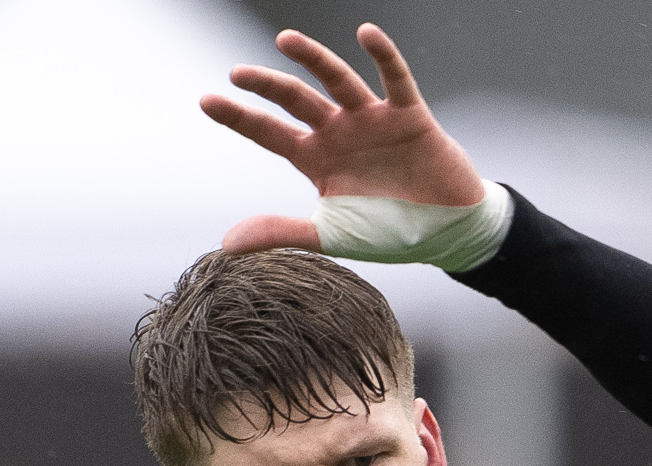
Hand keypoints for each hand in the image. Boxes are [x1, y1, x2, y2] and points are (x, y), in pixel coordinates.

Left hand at [201, 25, 486, 252]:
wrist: (446, 233)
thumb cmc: (390, 232)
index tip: (206, 101)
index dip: (239, 117)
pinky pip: (395, 79)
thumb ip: (281, 232)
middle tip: (238, 73)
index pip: (269, 132)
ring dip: (313, 58)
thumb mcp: (330, 235)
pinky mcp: (408, 115)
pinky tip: (366, 33)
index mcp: (317, 158)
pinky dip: (383, 55)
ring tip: (284, 40)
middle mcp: (339, 132)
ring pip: (337, 81)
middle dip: (267, 85)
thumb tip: (226, 245)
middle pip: (296, 99)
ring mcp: (372, 120)